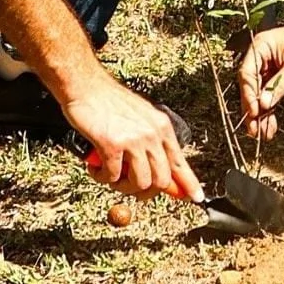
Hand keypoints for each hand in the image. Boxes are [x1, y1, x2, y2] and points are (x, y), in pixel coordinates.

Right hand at [65, 71, 202, 201]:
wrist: (86, 86)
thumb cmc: (109, 102)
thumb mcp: (141, 118)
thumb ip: (152, 143)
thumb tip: (160, 173)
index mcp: (162, 127)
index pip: (180, 162)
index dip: (189, 184)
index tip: (196, 197)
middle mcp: (152, 134)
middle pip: (162, 180)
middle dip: (145, 191)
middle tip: (130, 187)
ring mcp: (134, 140)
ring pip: (140, 183)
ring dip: (123, 187)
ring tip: (111, 176)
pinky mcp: (112, 145)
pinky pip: (112, 177)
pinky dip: (102, 177)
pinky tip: (96, 167)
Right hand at [238, 13, 283, 139]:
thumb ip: (279, 85)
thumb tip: (263, 105)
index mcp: (259, 47)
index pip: (247, 75)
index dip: (248, 96)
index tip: (253, 114)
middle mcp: (259, 56)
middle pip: (250, 86)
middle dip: (253, 110)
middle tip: (255, 132)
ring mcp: (266, 64)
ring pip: (259, 92)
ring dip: (262, 113)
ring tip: (264, 134)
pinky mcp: (275, 72)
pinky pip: (269, 91)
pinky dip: (270, 106)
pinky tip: (271, 123)